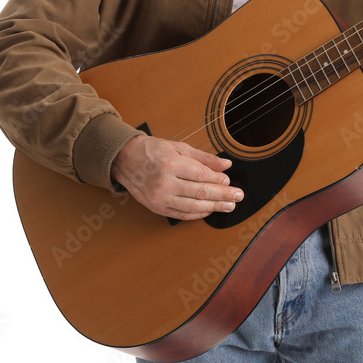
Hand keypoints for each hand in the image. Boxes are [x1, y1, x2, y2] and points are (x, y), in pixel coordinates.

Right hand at [110, 135, 242, 219]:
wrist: (125, 160)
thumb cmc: (153, 151)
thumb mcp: (179, 147)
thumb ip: (204, 158)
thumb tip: (226, 165)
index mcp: (169, 164)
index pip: (200, 175)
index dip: (217, 180)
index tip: (229, 181)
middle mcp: (164, 183)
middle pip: (199, 192)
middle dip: (222, 195)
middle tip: (237, 196)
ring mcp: (159, 198)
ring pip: (192, 207)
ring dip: (214, 207)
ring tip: (229, 206)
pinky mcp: (157, 208)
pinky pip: (182, 214)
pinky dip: (198, 214)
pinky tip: (210, 210)